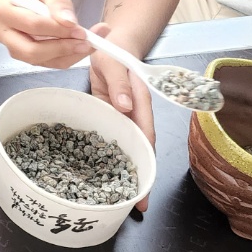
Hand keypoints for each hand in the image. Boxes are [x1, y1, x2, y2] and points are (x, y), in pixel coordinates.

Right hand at [0, 0, 89, 67]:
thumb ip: (57, 2)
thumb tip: (70, 22)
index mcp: (4, 11)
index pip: (33, 25)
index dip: (59, 30)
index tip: (82, 30)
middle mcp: (2, 33)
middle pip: (31, 50)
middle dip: (62, 48)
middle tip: (87, 43)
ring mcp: (11, 48)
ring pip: (39, 61)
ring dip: (66, 56)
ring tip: (87, 46)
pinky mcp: (23, 57)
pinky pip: (46, 63)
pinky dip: (66, 58)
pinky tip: (79, 48)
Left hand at [87, 22, 154, 211]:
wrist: (109, 44)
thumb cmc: (113, 51)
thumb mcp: (113, 63)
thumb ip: (119, 83)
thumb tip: (125, 107)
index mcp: (139, 103)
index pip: (146, 135)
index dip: (147, 160)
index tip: (146, 183)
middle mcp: (134, 115)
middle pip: (141, 149)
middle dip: (141, 176)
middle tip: (139, 207)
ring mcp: (123, 118)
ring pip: (128, 148)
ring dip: (126, 171)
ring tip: (123, 200)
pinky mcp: (110, 118)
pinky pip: (112, 140)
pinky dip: (111, 157)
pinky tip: (104, 175)